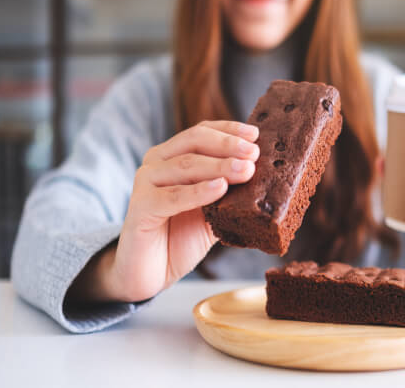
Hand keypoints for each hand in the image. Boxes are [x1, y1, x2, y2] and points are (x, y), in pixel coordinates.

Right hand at [69, 120, 259, 302]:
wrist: (151, 273)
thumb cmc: (181, 238)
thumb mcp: (214, 210)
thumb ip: (231, 191)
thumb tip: (264, 174)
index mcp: (173, 156)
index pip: (202, 132)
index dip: (229, 130)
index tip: (256, 134)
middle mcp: (156, 163)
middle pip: (193, 141)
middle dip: (227, 145)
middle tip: (254, 153)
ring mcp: (145, 182)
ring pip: (185, 166)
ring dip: (219, 166)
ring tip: (245, 170)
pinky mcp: (140, 207)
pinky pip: (172, 196)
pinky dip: (198, 191)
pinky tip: (220, 188)